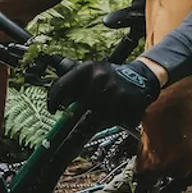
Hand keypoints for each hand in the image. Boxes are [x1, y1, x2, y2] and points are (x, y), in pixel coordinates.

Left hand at [46, 60, 161, 125]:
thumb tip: (56, 102)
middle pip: (74, 108)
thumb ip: (72, 84)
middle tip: (71, 121)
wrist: (140, 79)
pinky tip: (109, 115)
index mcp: (86, 69)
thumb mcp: (90, 72)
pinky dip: (103, 123)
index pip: (61, 86)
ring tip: (97, 114)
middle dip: (72, 116)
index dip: (53, 100)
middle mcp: (97, 79)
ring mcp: (110, 94)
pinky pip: (104, 123)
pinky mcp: (121, 107)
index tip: (52, 109)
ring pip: (89, 120)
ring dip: (89, 122)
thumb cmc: (109, 78)